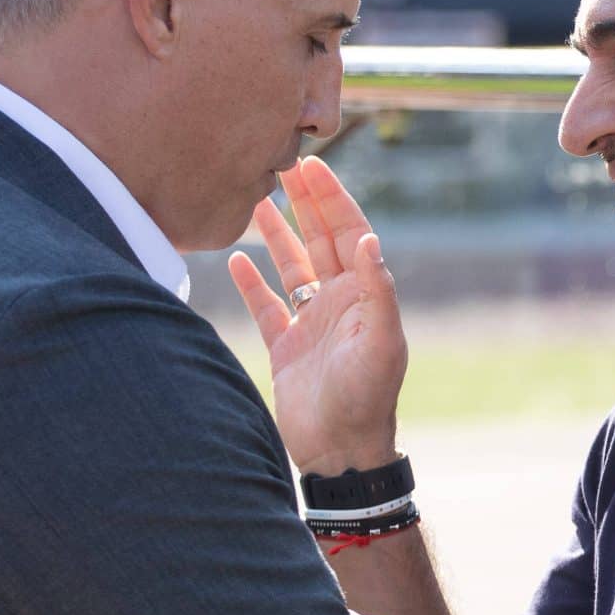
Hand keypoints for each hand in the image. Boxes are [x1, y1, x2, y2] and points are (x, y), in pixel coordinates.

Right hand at [228, 157, 405, 474]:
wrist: (341, 451)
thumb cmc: (367, 399)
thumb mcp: (380, 342)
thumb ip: (377, 291)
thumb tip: (370, 239)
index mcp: (364, 296)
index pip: (349, 233)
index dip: (333, 198)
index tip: (314, 165)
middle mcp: (338, 303)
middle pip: (319, 240)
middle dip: (304, 202)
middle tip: (283, 163)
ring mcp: (310, 323)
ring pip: (290, 267)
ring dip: (275, 234)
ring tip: (256, 198)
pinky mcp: (285, 347)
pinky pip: (266, 306)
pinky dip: (251, 283)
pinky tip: (234, 259)